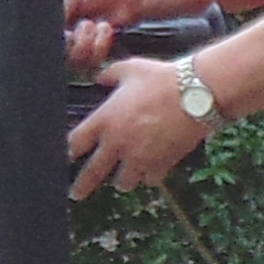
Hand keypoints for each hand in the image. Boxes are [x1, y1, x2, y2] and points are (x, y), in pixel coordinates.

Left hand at [63, 53, 214, 199]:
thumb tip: (99, 77)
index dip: (68, 151)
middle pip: (93, 172)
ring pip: (123, 181)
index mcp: (105, 120)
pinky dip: (149, 177)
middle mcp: (118, 143)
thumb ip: (109, 75)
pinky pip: (150, 179)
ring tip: (122, 179)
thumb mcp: (129, 69)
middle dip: (82, 186)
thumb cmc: (162, 79)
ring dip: (122, 180)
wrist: (196, 94)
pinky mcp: (161, 164)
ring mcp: (140, 156)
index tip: (67, 156)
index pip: (75, 143)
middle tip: (76, 194)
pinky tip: (150, 172)